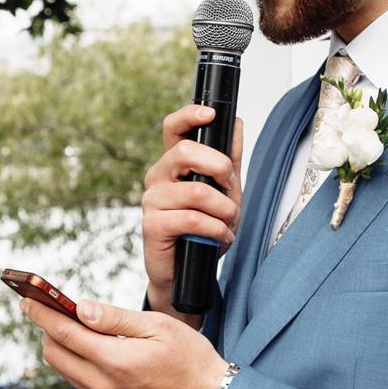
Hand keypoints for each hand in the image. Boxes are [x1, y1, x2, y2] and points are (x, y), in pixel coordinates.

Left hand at [22, 298, 230, 388]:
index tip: (26, 299)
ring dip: (58, 346)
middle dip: (46, 329)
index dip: (42, 313)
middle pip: (54, 354)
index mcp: (115, 361)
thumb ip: (116, 319)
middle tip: (47, 307)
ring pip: (64, 370)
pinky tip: (85, 345)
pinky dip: (74, 361)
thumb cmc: (192, 361)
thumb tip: (80, 308)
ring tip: (66, 323)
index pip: (64, 333)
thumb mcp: (159, 328)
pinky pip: (79, 381)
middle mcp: (103, 385)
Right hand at [143, 105, 245, 325]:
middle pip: (186, 152)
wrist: (189, 274)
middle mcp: (158, 178)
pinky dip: (217, 230)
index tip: (210, 114)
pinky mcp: (152, 225)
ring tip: (228, 223)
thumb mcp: (226, 192)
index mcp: (173, 165)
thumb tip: (236, 124)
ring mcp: (152, 201)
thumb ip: (230, 160)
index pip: (173, 129)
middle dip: (220, 168)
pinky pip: (193, 219)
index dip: (189, 116)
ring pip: (197, 191)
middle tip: (230, 187)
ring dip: (225, 210)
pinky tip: (220, 238)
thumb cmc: (204, 231)